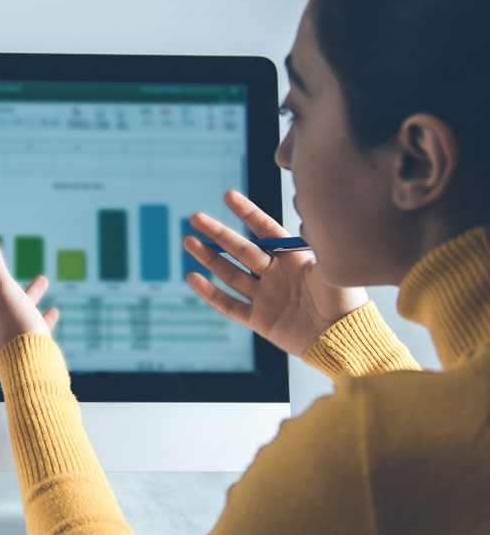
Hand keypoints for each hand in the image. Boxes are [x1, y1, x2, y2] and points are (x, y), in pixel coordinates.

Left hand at [0, 223, 59, 352]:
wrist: (32, 369)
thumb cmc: (16, 328)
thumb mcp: (3, 288)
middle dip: (2, 272)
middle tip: (6, 259)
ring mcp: (13, 333)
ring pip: (19, 307)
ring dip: (29, 291)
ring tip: (43, 279)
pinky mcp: (29, 346)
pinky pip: (36, 327)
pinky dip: (44, 315)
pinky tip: (54, 311)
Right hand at [183, 191, 367, 356]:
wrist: (344, 338)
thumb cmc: (345, 300)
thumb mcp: (332, 265)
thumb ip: (314, 241)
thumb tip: (302, 213)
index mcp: (293, 258)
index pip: (265, 229)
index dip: (247, 213)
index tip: (228, 196)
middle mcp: (276, 274)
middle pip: (240, 249)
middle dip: (218, 233)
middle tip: (196, 217)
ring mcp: (265, 296)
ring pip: (230, 273)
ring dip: (209, 257)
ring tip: (189, 241)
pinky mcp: (259, 319)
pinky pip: (229, 304)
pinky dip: (210, 293)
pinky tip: (193, 278)